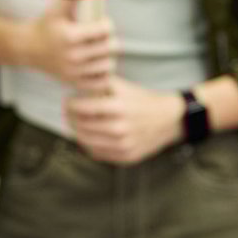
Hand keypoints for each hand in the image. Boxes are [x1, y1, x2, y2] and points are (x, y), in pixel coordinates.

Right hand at [25, 1, 115, 90]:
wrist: (28, 48)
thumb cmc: (46, 25)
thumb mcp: (57, 8)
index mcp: (70, 36)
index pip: (105, 29)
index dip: (106, 24)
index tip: (100, 23)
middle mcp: (72, 56)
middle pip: (110, 48)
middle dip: (108, 39)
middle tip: (101, 37)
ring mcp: (73, 72)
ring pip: (108, 65)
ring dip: (107, 57)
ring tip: (100, 50)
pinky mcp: (73, 83)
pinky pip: (101, 82)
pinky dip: (102, 74)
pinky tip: (96, 65)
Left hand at [64, 77, 184, 164]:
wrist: (170, 119)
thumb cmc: (143, 100)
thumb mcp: (125, 86)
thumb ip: (102, 82)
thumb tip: (79, 80)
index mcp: (119, 107)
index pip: (82, 107)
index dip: (70, 104)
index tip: (68, 101)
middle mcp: (120, 128)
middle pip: (82, 125)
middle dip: (71, 118)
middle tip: (68, 113)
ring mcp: (123, 145)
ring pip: (86, 141)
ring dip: (77, 132)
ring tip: (76, 124)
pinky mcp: (125, 157)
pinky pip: (97, 153)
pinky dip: (89, 145)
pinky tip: (90, 136)